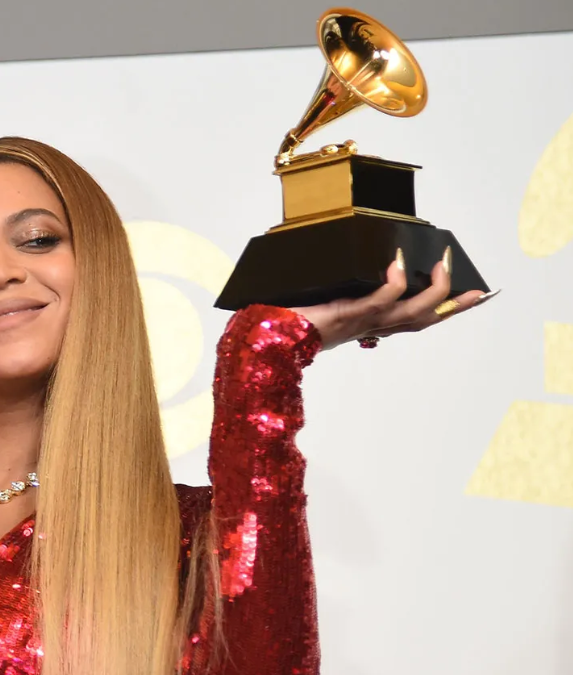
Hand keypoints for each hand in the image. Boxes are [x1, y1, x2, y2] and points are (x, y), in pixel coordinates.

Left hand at [291, 248, 498, 350]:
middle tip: (479, 289)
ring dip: (435, 290)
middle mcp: (371, 327)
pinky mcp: (349, 313)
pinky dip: (396, 282)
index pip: (414, 319)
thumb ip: (341, 290)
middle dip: (455, 305)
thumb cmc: (290, 321)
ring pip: (414, 312)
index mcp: (368, 325)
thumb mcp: (323, 303)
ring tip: (443, 264)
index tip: (471, 297)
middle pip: (425, 320)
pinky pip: (382, 299)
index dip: (444, 309)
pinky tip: (399, 263)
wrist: (268, 340)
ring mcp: (363, 322)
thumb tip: (353, 264)